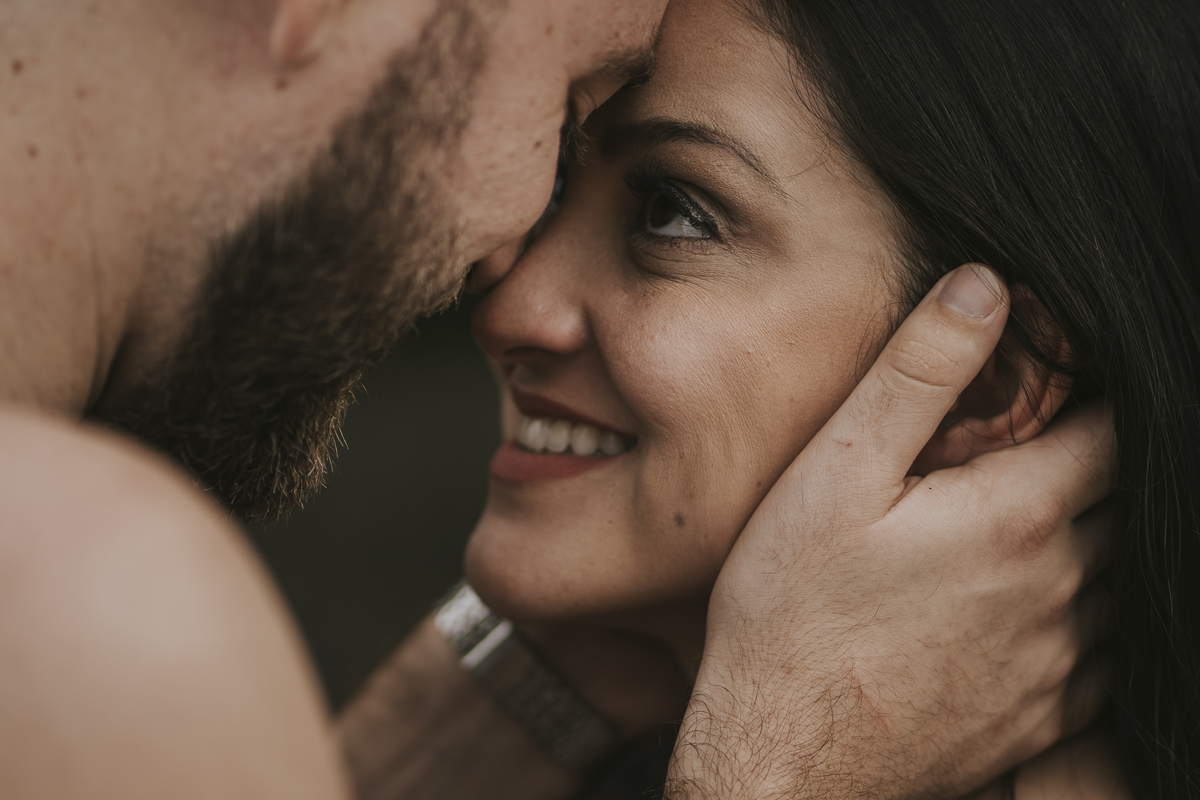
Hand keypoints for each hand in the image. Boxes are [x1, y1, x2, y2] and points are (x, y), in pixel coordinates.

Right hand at [668, 265, 1113, 798]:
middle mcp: (1061, 589)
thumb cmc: (791, 613)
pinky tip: (1014, 610)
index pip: (1109, 430)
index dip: (1085, 400)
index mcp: (1017, 516)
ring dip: (1082, 542)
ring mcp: (1059, 662)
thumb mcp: (835, 473)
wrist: (781, 759)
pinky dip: (1079, 619)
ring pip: (1115, 578)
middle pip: (1118, 502)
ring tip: (1007, 529)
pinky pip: (1101, 656)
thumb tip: (984, 286)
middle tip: (1013, 457)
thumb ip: (919, 372)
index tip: (1049, 392)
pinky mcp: (1043, 718)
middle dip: (1082, 467)